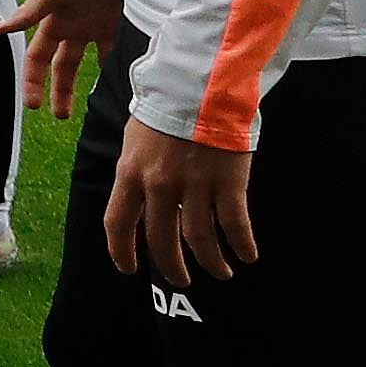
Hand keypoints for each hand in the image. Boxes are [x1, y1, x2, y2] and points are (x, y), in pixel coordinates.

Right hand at [0, 0, 124, 120]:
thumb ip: (24, 16)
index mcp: (52, 24)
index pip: (37, 59)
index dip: (32, 80)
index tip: (33, 105)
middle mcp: (71, 30)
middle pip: (61, 67)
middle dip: (58, 91)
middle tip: (60, 116)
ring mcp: (94, 28)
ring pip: (86, 64)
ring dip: (84, 83)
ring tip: (87, 108)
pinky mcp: (117, 26)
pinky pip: (115, 51)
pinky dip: (115, 66)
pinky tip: (117, 84)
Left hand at [103, 117, 259, 288]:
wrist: (202, 85)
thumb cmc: (167, 108)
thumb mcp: (135, 139)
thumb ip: (135, 172)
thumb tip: (137, 200)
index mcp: (130, 174)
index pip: (117, 224)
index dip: (121, 253)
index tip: (129, 270)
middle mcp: (158, 185)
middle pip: (161, 240)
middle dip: (171, 267)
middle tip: (181, 281)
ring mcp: (194, 185)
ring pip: (199, 239)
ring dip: (210, 262)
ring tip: (220, 273)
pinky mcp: (228, 181)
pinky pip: (234, 223)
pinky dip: (242, 244)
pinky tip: (248, 255)